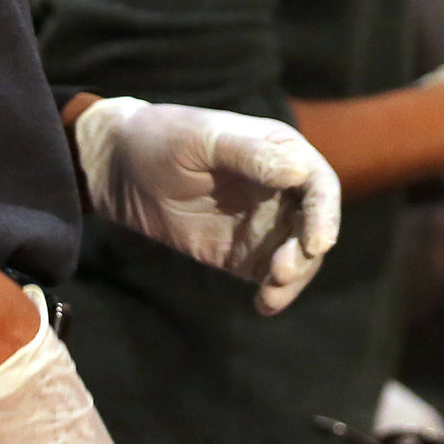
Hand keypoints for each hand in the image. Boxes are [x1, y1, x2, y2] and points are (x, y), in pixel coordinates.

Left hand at [74, 97, 340, 315]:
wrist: (119, 167)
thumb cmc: (162, 138)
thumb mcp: (202, 139)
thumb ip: (250, 154)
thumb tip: (299, 173)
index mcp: (281, 152)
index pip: (318, 185)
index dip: (324, 214)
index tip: (316, 243)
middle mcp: (281, 189)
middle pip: (314, 226)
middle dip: (306, 252)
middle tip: (281, 272)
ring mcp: (264, 224)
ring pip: (298, 256)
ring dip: (293, 278)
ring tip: (269, 294)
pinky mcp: (242, 253)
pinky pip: (269, 277)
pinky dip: (275, 293)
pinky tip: (264, 305)